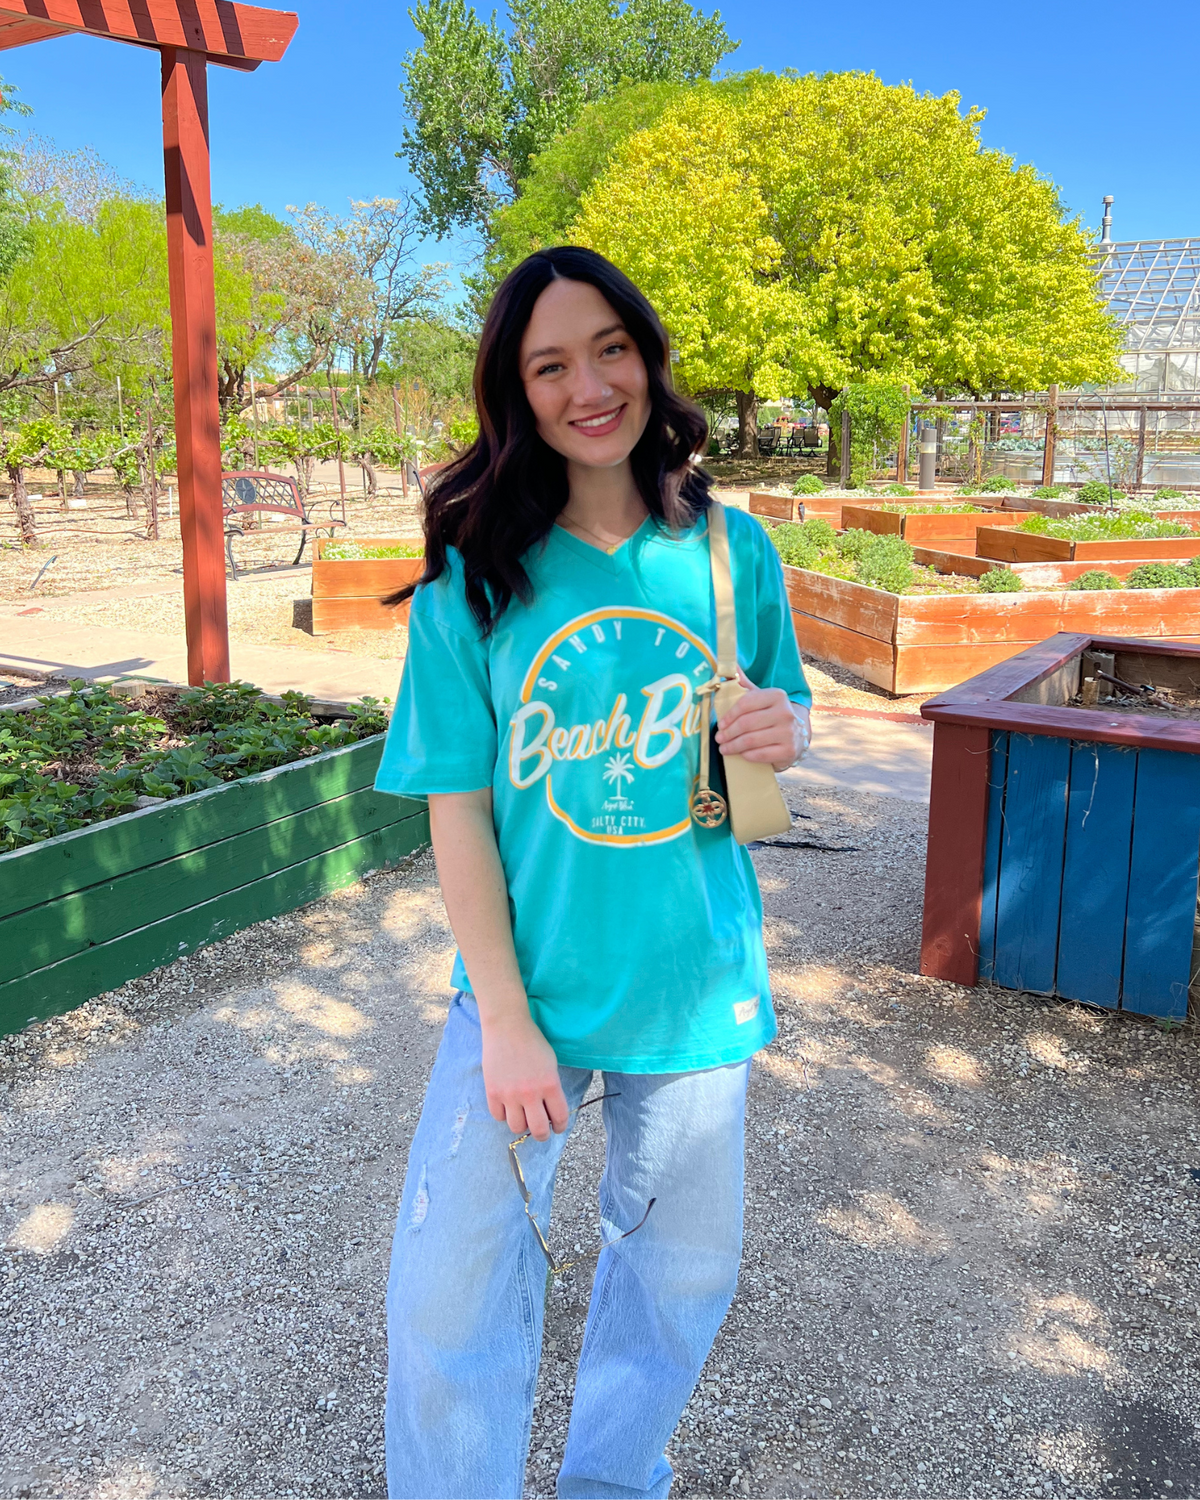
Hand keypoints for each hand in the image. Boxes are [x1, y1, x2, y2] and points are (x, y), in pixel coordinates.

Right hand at [481, 1010, 569, 1141]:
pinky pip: (498, 1116)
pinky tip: (508, 1106)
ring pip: (517, 1127)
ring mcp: (510, 1094)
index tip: (557, 1126)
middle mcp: (531, 1093)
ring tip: (523, 1116)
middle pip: (539, 1130)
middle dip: (542, 1134)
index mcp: (550, 1084)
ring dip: (522, 1124)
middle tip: (541, 1129)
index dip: (560, 1126)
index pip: (560, 1118)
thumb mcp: (551, 1064)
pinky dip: (504, 1114)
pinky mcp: (492, 1092)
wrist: (507, 1026)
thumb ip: (551, 1088)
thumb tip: (550, 1111)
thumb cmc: (532, 1042)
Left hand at [715, 669, 810, 771]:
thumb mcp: (759, 698)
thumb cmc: (770, 715)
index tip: (720, 724)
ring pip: (751, 740)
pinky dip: (747, 755)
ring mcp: (789, 732)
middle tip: (719, 739)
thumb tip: (728, 664)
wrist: (795, 736)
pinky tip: (741, 754)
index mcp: (777, 695)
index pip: (746, 703)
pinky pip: (761, 754)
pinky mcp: (789, 750)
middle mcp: (785, 712)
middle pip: (747, 723)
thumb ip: (743, 683)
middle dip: (728, 733)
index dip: (729, 715)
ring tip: (724, 748)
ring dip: (733, 746)